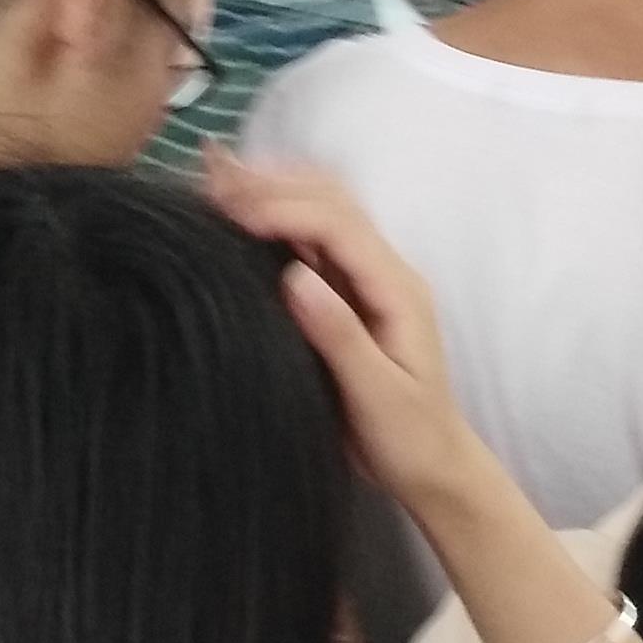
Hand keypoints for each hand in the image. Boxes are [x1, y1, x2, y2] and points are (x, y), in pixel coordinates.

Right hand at [204, 153, 510, 521]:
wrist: (432, 467)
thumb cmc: (408, 437)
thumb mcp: (377, 395)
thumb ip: (339, 336)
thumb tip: (294, 276)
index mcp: (397, 289)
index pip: (339, 226)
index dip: (283, 209)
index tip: (229, 211)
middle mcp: (385, 273)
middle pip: (332, 204)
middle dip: (274, 184)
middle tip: (209, 176)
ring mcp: (367, 281)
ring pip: (322, 214)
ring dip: (274, 190)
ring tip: (218, 175)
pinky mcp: (347, 297)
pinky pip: (312, 242)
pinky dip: (276, 218)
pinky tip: (241, 212)